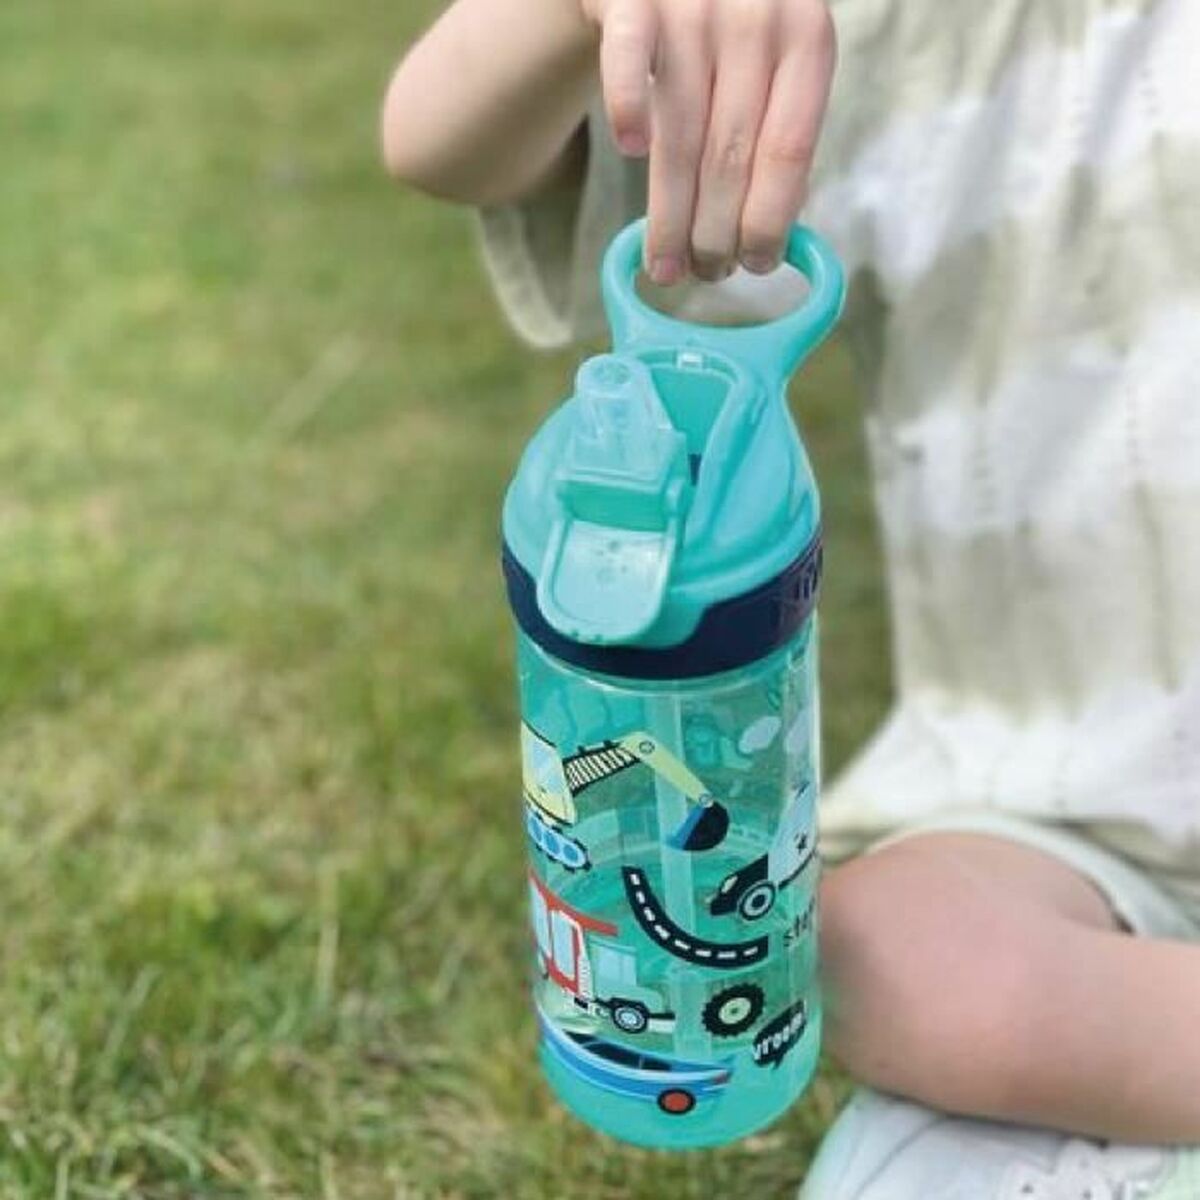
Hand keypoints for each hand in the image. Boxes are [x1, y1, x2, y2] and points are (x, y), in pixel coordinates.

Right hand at [580, 0, 835, 283]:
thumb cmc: (726, 32)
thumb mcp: (773, 66)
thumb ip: (778, 134)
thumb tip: (773, 237)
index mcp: (806, 38)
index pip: (789, 149)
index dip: (769, 217)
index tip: (755, 265)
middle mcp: (755, 15)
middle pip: (732, 152)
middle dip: (717, 229)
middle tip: (706, 275)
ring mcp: (692, 2)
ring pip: (679, 132)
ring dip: (670, 213)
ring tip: (666, 266)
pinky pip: (626, 66)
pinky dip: (628, 111)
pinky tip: (630, 153)